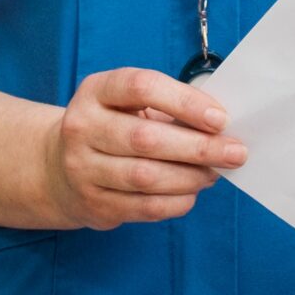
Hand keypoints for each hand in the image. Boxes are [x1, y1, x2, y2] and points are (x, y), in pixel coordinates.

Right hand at [41, 67, 247, 229]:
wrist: (58, 166)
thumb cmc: (115, 124)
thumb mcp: (130, 102)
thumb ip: (170, 105)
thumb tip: (222, 125)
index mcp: (97, 90)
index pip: (142, 87)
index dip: (185, 102)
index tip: (221, 118)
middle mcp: (82, 127)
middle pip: (146, 138)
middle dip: (199, 147)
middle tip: (236, 152)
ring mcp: (82, 169)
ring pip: (145, 177)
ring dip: (190, 177)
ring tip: (215, 173)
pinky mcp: (92, 204)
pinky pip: (143, 207)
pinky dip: (176, 201)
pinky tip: (193, 193)